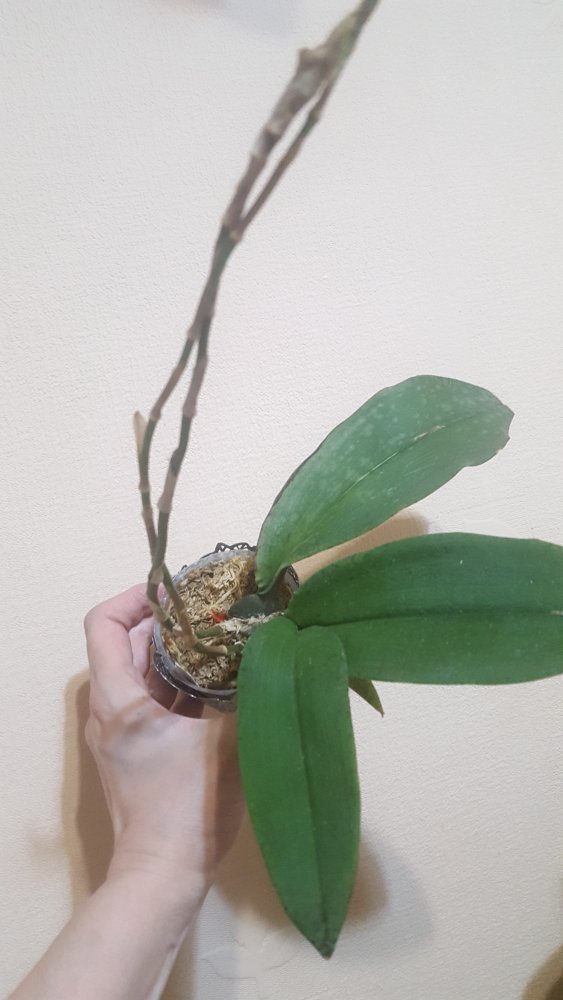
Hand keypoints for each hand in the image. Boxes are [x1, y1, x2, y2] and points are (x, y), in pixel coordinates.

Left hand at [84, 585, 244, 898]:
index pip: (105, 623)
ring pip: (146, 673)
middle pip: (131, 645)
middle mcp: (111, 709)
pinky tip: (226, 681)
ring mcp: (123, 732)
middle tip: (219, 611)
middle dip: (173, 623)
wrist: (164, 876)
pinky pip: (157, 700)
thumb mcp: (227, 741)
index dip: (138, 597)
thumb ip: (250, 692)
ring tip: (227, 639)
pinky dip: (185, 684)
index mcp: (119, 698)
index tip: (180, 592)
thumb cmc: (187, 807)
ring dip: (182, 654)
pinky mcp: (139, 751)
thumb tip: (278, 652)